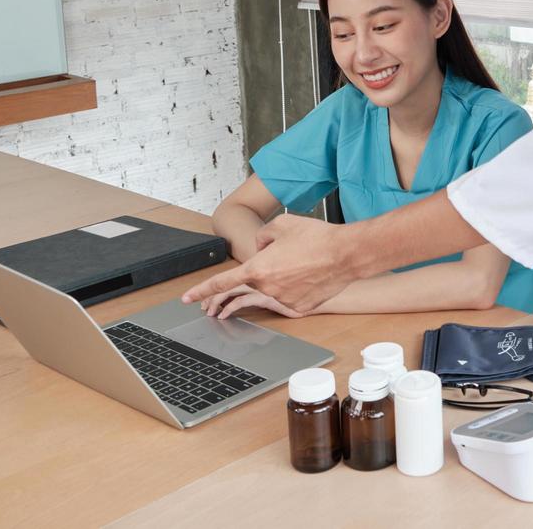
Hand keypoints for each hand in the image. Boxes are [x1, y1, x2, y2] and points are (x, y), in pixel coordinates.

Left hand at [181, 213, 351, 313]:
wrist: (346, 254)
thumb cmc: (315, 236)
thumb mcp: (281, 224)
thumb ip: (262, 237)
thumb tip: (261, 248)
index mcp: (257, 268)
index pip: (221, 282)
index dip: (201, 291)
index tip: (187, 298)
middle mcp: (267, 287)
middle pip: (255, 279)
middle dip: (265, 268)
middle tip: (286, 258)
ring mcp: (283, 300)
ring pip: (273, 287)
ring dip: (282, 276)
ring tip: (304, 263)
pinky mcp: (298, 307)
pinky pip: (289, 296)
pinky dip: (296, 286)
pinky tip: (311, 275)